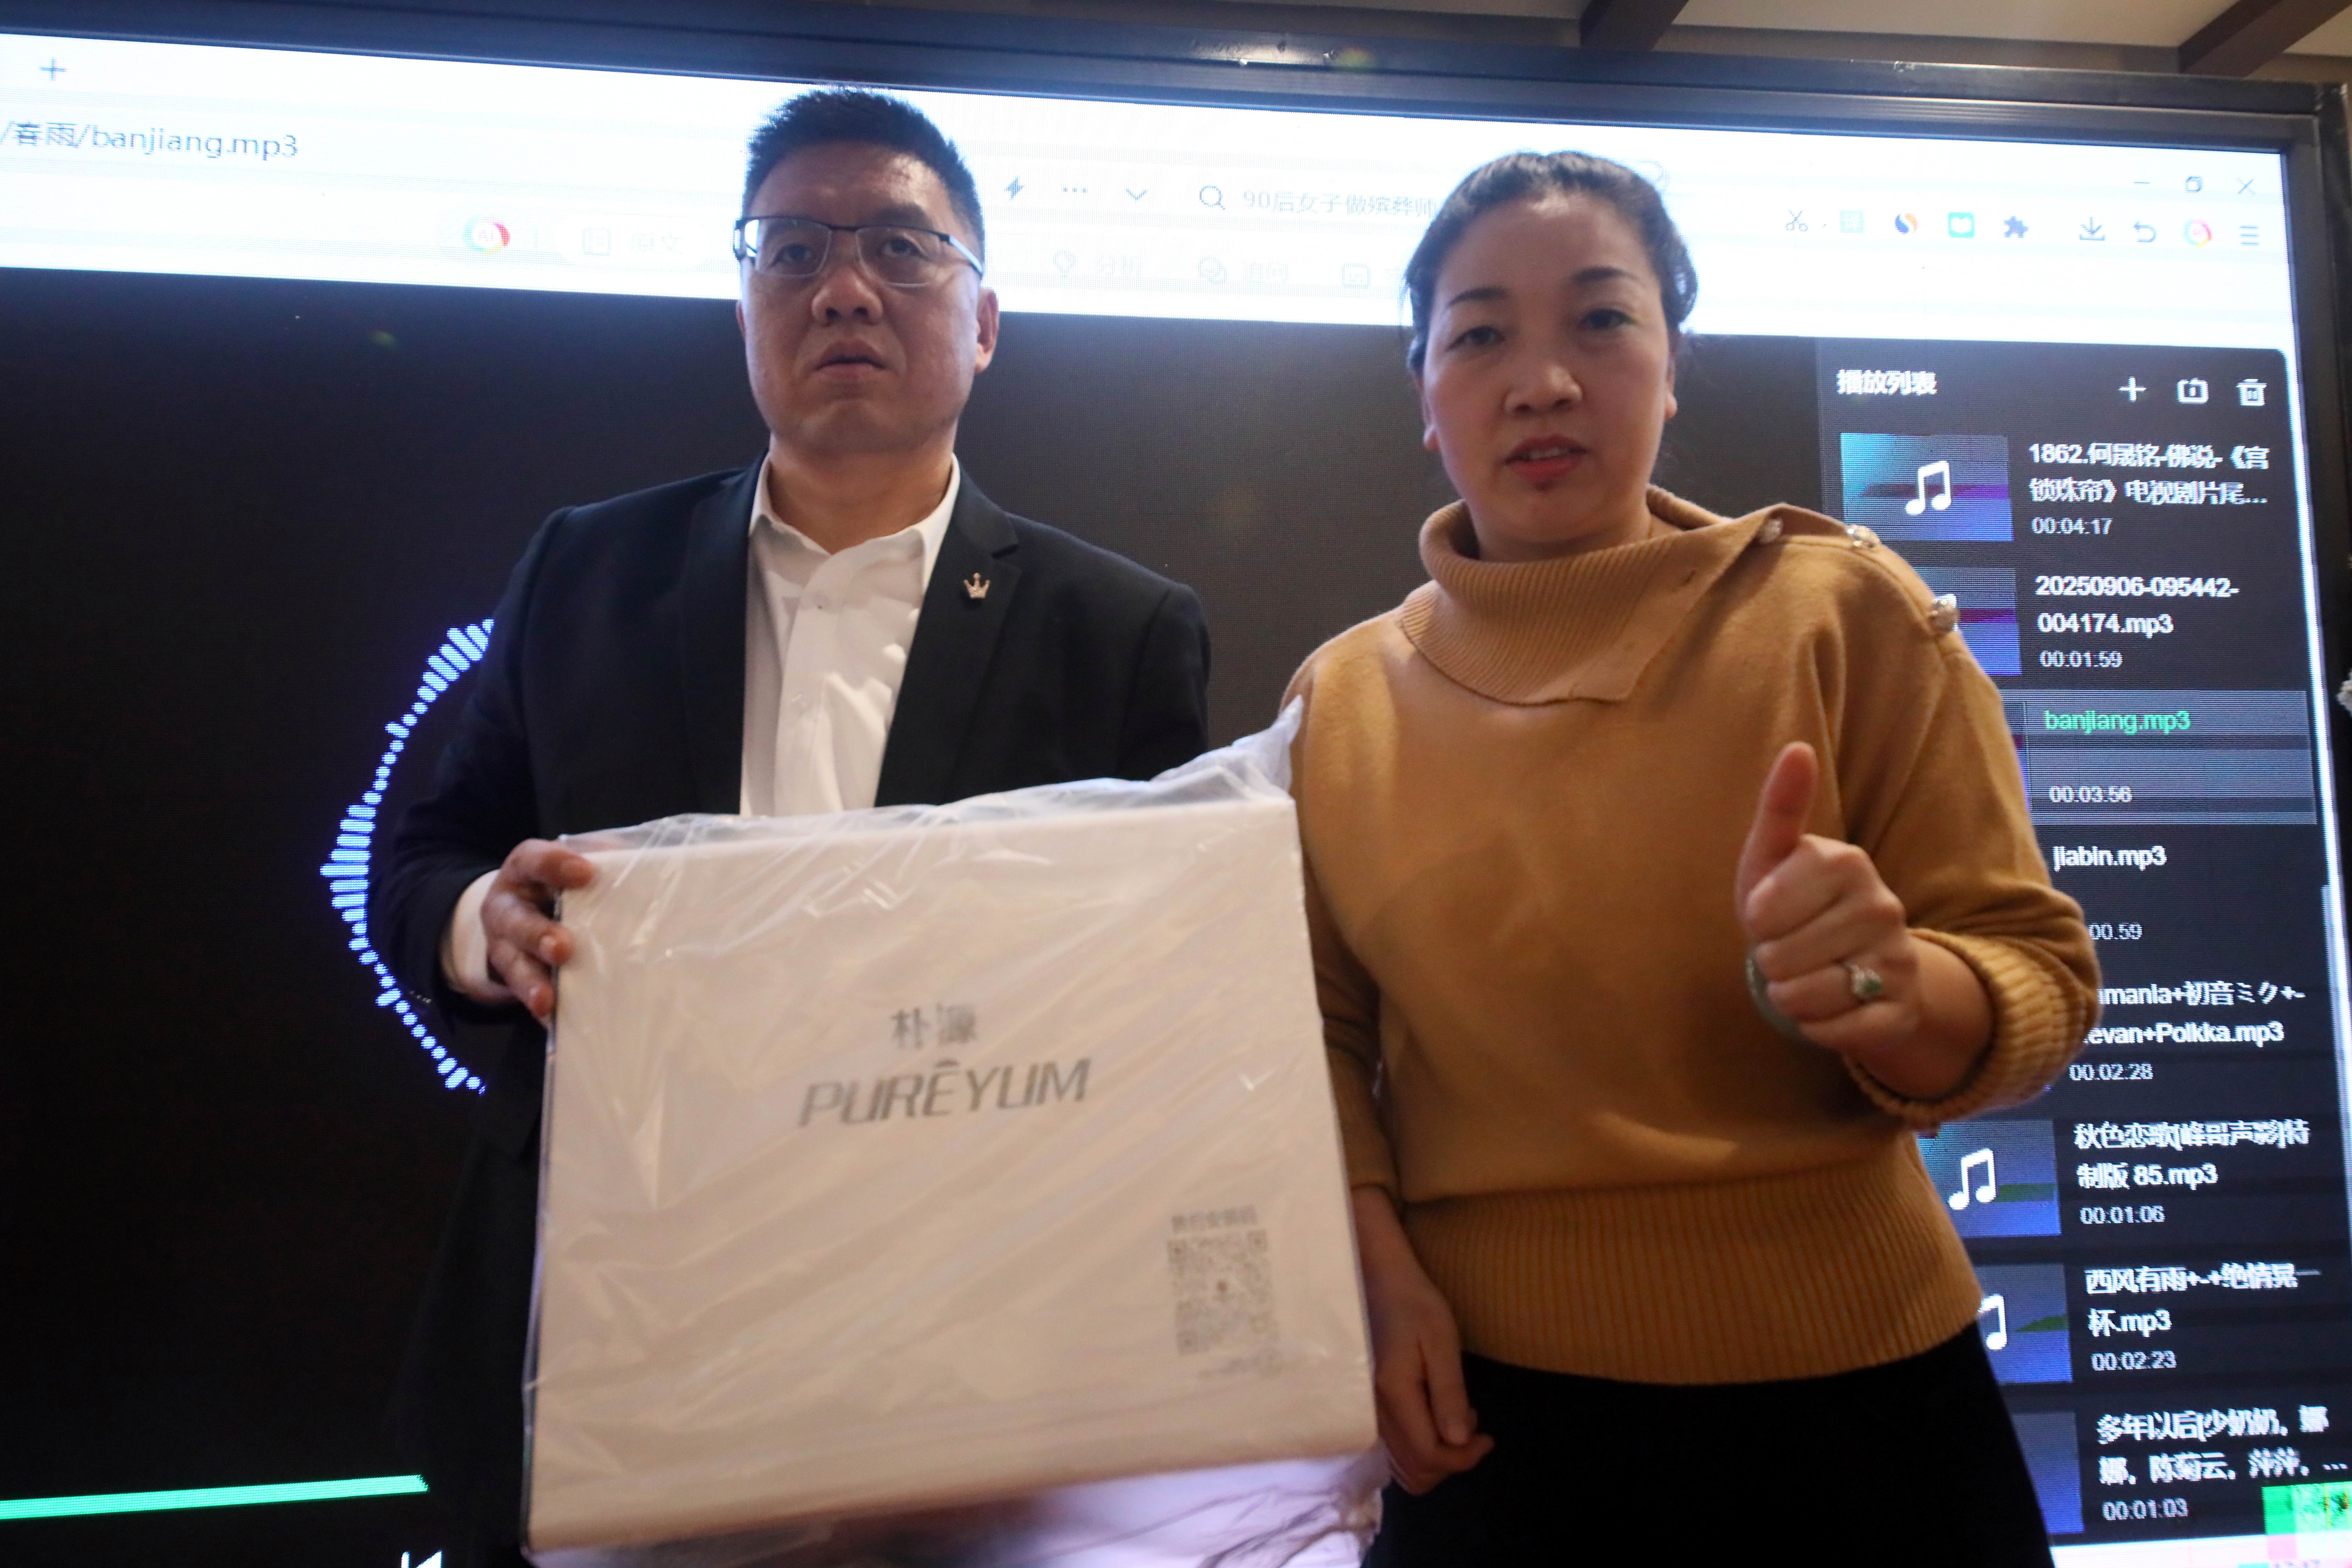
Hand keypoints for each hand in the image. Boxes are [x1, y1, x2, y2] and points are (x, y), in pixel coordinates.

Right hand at [481, 838, 593, 1020]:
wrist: (522, 913)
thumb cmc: (560, 884)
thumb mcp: (573, 864)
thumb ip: (602, 858)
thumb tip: (645, 862)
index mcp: (524, 869)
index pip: (533, 860)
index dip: (555, 865)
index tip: (585, 873)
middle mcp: (506, 907)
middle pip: (516, 919)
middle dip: (538, 934)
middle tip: (562, 948)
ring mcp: (504, 946)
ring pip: (513, 964)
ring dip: (532, 981)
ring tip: (546, 999)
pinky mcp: (512, 978)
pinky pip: (523, 995)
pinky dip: (540, 1008)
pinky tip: (552, 1020)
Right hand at [1352, 1188, 1493, 1493]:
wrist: (1378, 1279)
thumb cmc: (1414, 1302)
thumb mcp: (1441, 1341)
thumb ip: (1449, 1393)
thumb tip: (1460, 1441)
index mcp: (1394, 1393)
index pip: (1429, 1454)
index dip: (1464, 1458)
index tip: (1488, 1437)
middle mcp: (1375, 1411)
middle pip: (1414, 1469)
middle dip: (1453, 1461)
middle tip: (1475, 1429)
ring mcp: (1368, 1411)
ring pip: (1402, 1465)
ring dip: (1437, 1458)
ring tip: (1457, 1420)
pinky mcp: (1369, 1406)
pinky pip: (1395, 1449)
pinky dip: (1420, 1449)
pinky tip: (1435, 1418)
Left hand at [1735, 743, 1990, 1097]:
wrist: (1851, 962)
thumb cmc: (1793, 904)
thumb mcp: (1773, 856)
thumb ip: (1781, 805)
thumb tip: (1797, 747)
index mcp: (1847, 862)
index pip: (1765, 909)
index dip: (1756, 921)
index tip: (1770, 913)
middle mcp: (1882, 906)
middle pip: (1781, 957)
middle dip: (1771, 961)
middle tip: (1791, 947)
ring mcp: (1898, 959)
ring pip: (1806, 996)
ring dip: (1789, 996)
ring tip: (1805, 975)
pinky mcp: (1901, 1010)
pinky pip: (1837, 1033)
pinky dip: (1818, 1027)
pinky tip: (1829, 1005)